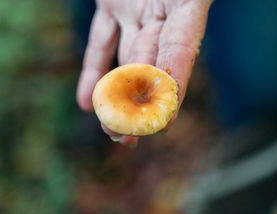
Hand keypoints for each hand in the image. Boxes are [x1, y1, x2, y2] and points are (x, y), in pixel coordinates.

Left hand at [77, 0, 211, 146]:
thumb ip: (190, 1)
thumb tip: (180, 45)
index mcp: (184, 5)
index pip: (179, 54)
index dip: (172, 89)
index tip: (164, 123)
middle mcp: (160, 15)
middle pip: (148, 67)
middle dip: (138, 104)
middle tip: (126, 136)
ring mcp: (135, 12)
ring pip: (125, 61)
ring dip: (115, 96)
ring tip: (107, 128)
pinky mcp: (111, 5)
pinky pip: (101, 40)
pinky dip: (93, 69)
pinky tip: (85, 102)